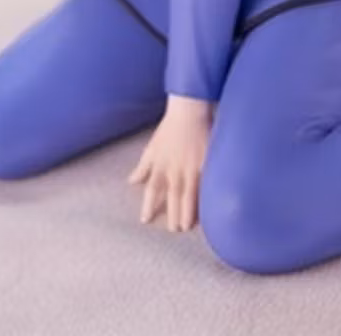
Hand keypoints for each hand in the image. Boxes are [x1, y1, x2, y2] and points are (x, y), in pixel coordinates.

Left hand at [128, 96, 212, 231]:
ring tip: (188, 226)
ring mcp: (192, 166)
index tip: (145, 220)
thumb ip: (143, 167)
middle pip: (173, 196)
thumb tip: (132, 182)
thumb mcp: (152, 148)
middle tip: (174, 230)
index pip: (152, 189)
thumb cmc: (170, 129)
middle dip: (173, 214)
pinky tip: (208, 208)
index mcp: (160, 164)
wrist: (188, 110)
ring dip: (188, 211)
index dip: (148, 206)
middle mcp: (175, 168)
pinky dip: (205, 196)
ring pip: (189, 194)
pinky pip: (206, 184)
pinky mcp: (207, 163)